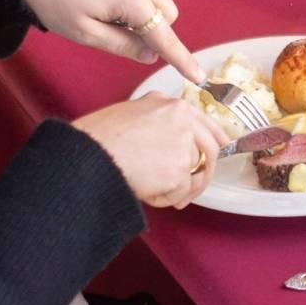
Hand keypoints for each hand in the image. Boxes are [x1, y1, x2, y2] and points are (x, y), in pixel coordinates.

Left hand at [4, 0, 205, 82]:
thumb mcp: (85, 33)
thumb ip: (123, 46)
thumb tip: (150, 55)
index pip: (164, 35)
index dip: (181, 59)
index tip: (198, 77)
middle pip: (168, 15)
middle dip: (153, 30)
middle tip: (116, 34)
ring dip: (144, 14)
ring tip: (105, 15)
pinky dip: (135, 0)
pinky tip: (103, 0)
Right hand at [72, 93, 229, 208]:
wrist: (87, 156)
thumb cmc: (98, 138)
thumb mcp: (131, 113)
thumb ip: (157, 121)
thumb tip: (170, 143)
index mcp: (171, 105)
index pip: (206, 124)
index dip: (215, 142)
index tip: (218, 153)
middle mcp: (183, 120)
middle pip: (210, 151)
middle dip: (201, 174)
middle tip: (187, 191)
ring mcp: (184, 145)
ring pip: (195, 176)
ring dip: (178, 189)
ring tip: (154, 191)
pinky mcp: (179, 171)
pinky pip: (180, 194)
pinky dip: (165, 199)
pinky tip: (146, 192)